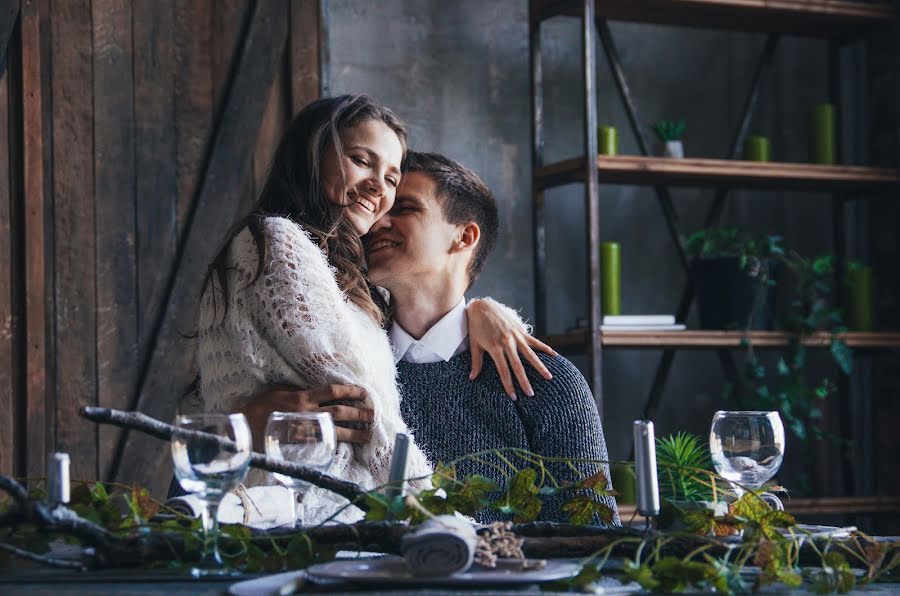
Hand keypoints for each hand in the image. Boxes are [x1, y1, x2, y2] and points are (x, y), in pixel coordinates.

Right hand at [237, 384, 373, 448]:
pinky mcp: (301, 444)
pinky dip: (337, 444)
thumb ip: (298, 392)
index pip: (332, 391)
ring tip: (368, 435)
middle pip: (339, 412)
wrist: (244, 428)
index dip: (350, 391)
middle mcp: (307, 413)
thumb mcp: (279, 392)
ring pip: (336, 431)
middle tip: (373, 415)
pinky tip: (348, 446)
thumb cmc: (259, 407)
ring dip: (354, 433)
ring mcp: (305, 430)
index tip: (363, 392)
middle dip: (359, 413)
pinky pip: (323, 443)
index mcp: (302, 397)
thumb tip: (313, 390)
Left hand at [466, 298, 557, 399]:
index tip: (514, 397)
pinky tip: (555, 355)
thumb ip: (476, 362)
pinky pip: (535, 341)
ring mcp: (516, 336)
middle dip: (525, 382)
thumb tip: (472, 378)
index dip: (509, 385)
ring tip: (549, 377)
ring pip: (531, 355)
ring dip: (540, 367)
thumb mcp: (474, 345)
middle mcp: (507, 343)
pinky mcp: (521, 330)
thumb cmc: (476, 327)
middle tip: (531, 394)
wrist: (482, 306)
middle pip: (518, 366)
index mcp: (495, 348)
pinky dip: (545, 348)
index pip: (504, 371)